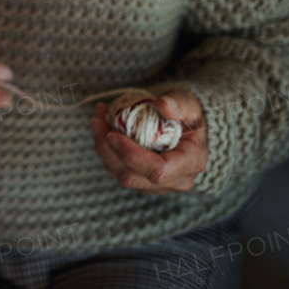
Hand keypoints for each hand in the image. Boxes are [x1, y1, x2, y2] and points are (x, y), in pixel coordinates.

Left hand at [91, 92, 207, 193]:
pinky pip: (119, 170)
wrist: (186, 126)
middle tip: (97, 122)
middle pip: (133, 176)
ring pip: (121, 175)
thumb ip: (180, 103)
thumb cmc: (188, 114)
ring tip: (98, 121)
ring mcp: (158, 185)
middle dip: (108, 150)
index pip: (158, 171)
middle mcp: (176, 180)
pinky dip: (107, 151)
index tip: (112, 134)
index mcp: (192, 163)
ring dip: (103, 149)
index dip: (131, 155)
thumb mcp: (190, 103)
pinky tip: (102, 129)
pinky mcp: (143, 180)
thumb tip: (163, 104)